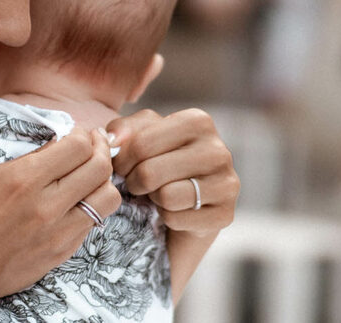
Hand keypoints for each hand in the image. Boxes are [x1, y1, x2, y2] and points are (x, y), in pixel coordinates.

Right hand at [0, 128, 120, 312]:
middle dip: (101, 150)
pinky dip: (93, 205)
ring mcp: (59, 231)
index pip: (78, 146)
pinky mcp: (65, 250)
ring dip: (103, 180)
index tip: (78, 134)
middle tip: (94, 146)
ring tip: (91, 174)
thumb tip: (62, 143)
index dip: (83, 135)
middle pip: (100, 167)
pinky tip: (80, 199)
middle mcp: (46, 204)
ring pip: (109, 196)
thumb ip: (33, 158)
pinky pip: (95, 220)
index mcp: (24, 178)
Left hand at [106, 108, 237, 235]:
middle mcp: (218, 149)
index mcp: (198, 121)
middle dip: (134, 182)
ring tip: (158, 193)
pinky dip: (167, 218)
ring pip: (165, 196)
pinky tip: (176, 209)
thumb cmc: (158, 162)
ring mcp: (227, 183)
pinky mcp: (225, 215)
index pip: (141, 143)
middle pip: (150, 172)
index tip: (123, 166)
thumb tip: (113, 139)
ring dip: (153, 199)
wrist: (185, 204)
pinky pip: (176, 218)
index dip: (122, 160)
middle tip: (138, 184)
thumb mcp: (139, 136)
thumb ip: (123, 130)